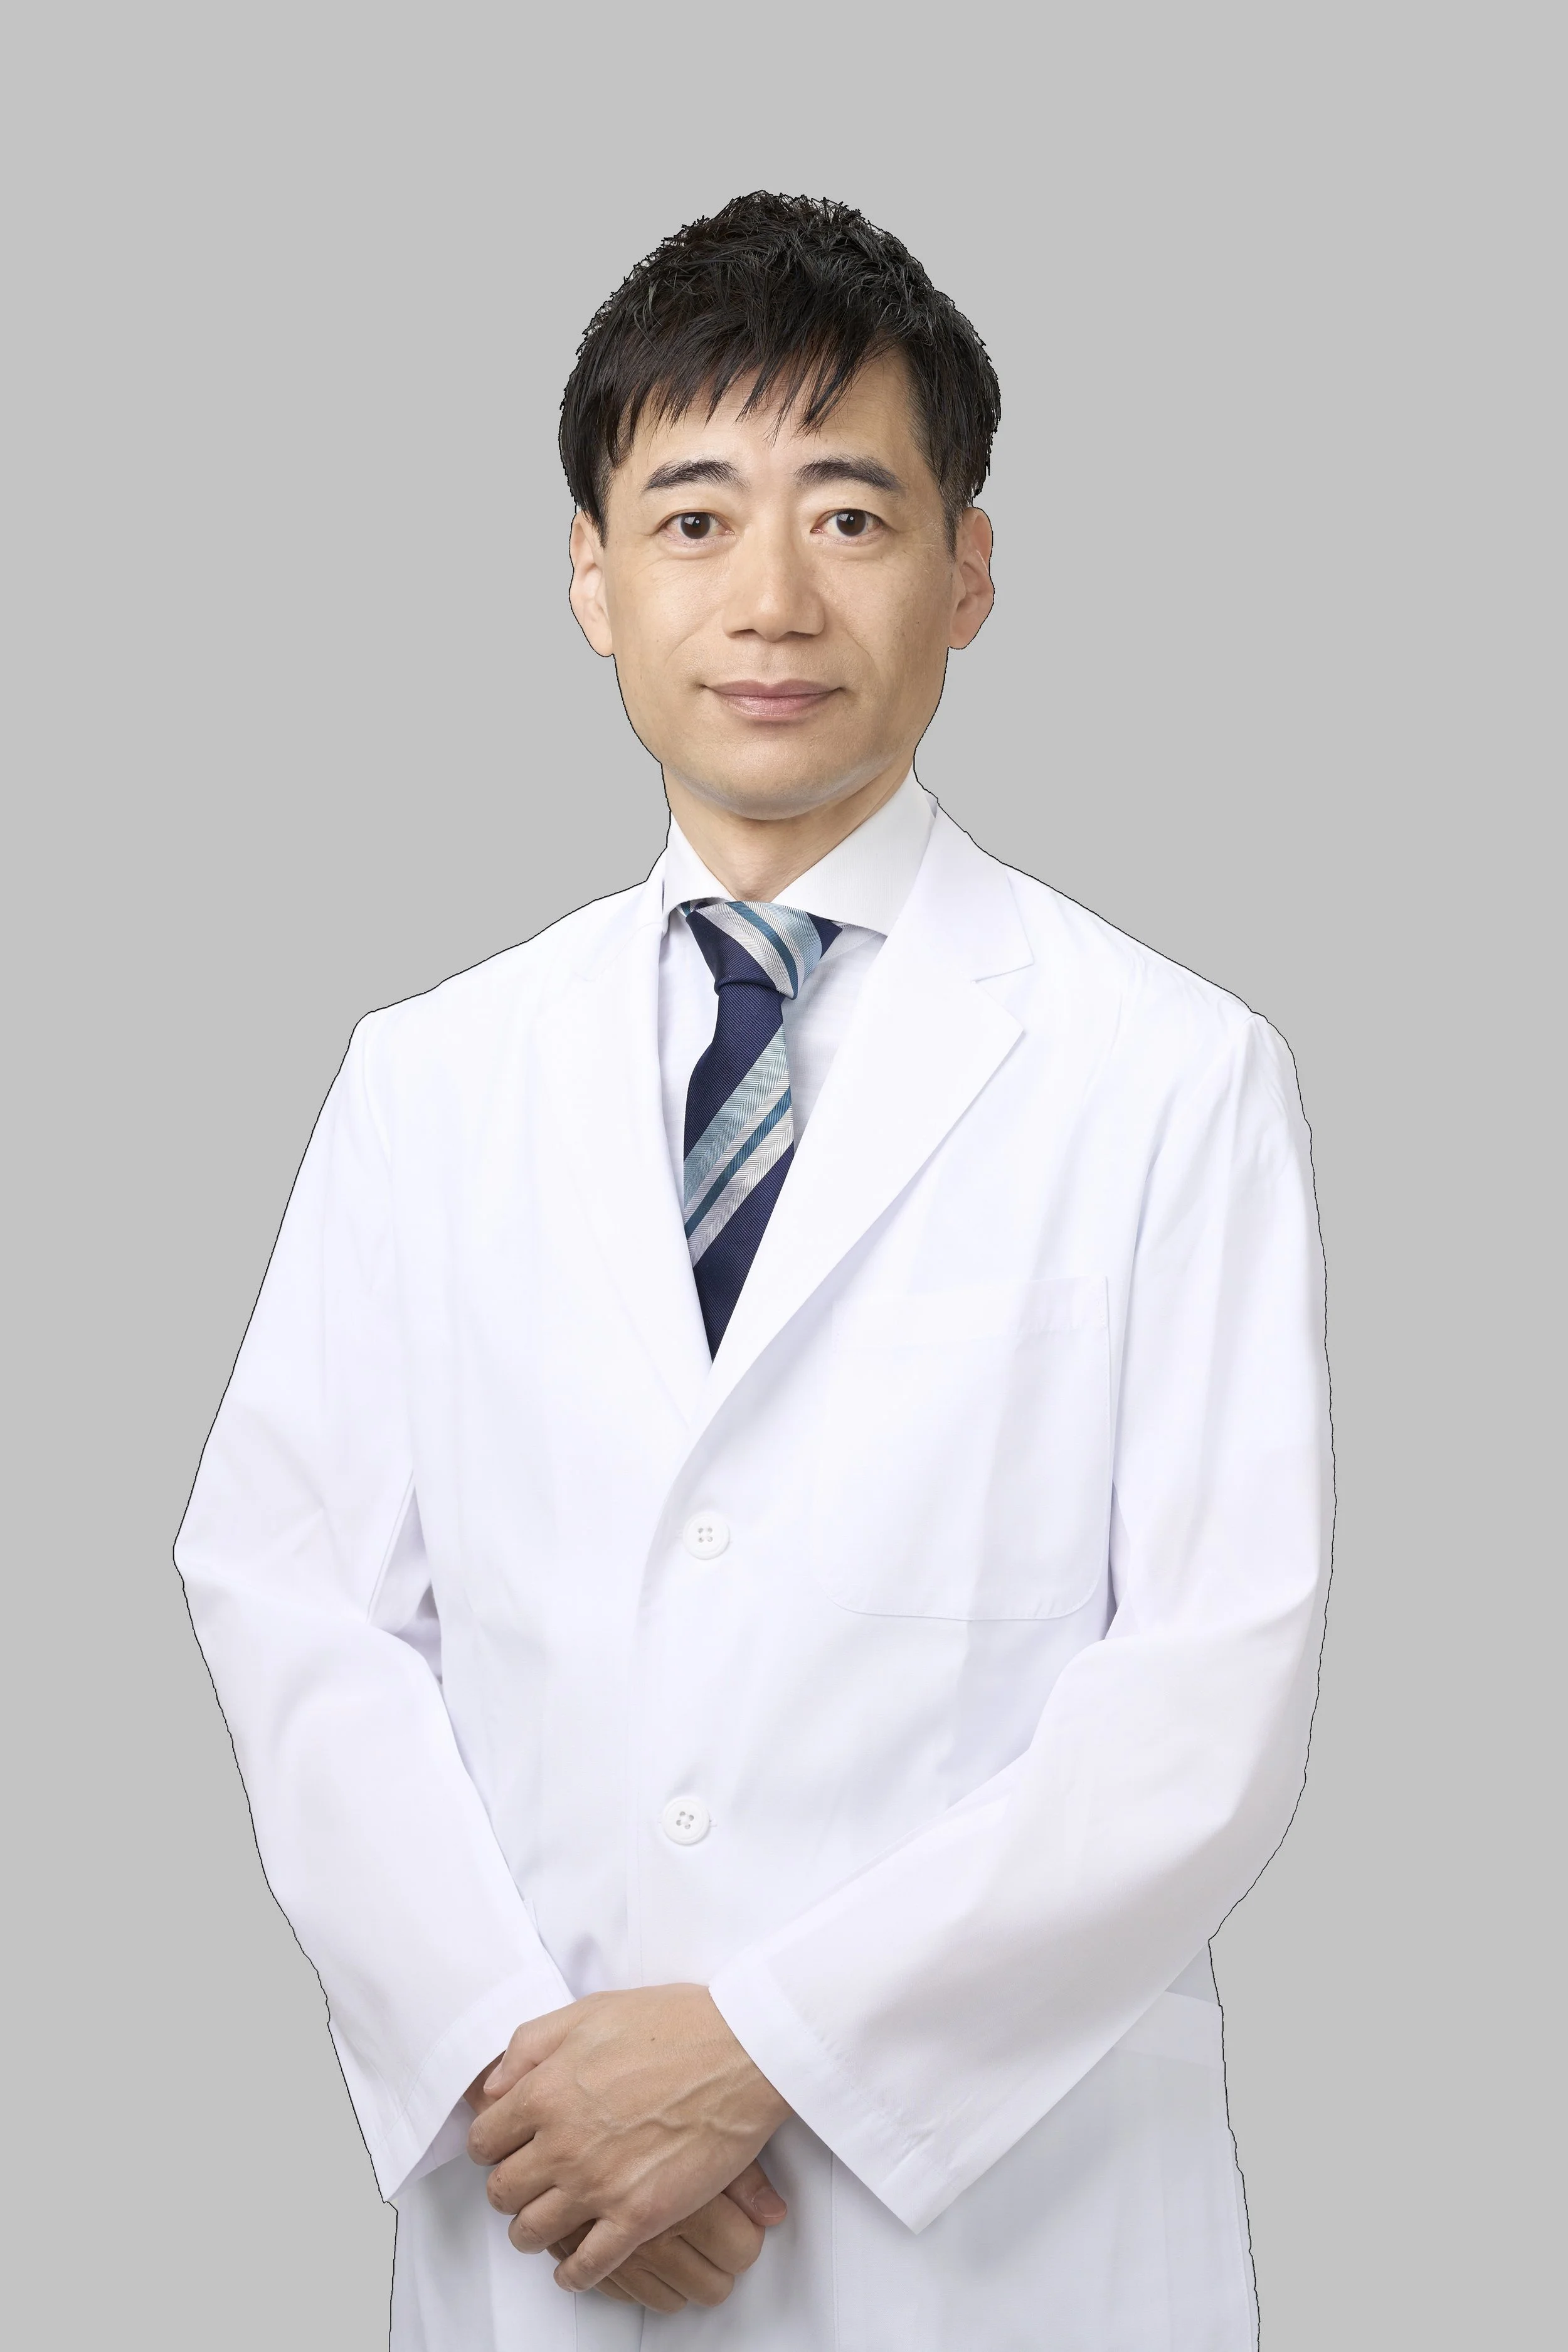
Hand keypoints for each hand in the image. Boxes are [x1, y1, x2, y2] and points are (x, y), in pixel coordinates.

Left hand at [464, 1985, 791, 2292]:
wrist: (742, 2050)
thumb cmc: (672, 2024)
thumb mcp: (589, 2012)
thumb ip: (529, 2046)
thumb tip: (493, 2088)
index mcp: (546, 2091)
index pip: (484, 2141)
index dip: (492, 2145)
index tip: (506, 2148)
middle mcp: (563, 2144)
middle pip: (501, 2192)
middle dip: (509, 2188)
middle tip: (527, 2183)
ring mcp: (600, 2185)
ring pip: (532, 2233)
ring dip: (532, 2231)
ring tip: (546, 2222)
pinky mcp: (639, 2216)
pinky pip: (587, 2266)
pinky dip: (573, 2273)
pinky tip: (576, 2265)